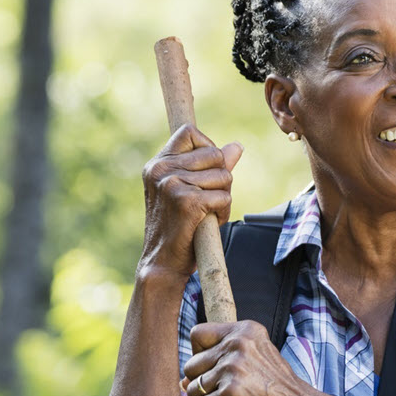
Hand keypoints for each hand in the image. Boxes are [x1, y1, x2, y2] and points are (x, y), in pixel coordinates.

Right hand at [137, 124, 242, 286]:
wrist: (163, 263)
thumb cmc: (178, 228)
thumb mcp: (189, 191)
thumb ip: (211, 166)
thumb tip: (237, 146)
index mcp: (157, 164)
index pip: (190, 132)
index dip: (208, 148)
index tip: (205, 172)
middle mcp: (161, 169)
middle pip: (215, 155)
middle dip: (221, 179)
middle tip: (207, 200)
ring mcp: (172, 183)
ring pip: (224, 176)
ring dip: (223, 198)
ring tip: (206, 214)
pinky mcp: (186, 200)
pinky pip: (223, 196)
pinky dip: (223, 212)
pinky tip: (208, 223)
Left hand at [181, 321, 325, 395]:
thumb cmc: (279, 390)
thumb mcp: (254, 363)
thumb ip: (220, 363)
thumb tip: (183, 380)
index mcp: (246, 331)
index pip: (197, 333)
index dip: (199, 353)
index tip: (214, 367)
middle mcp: (238, 344)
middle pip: (191, 364)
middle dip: (202, 383)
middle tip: (225, 392)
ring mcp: (234, 367)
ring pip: (193, 388)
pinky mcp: (230, 393)